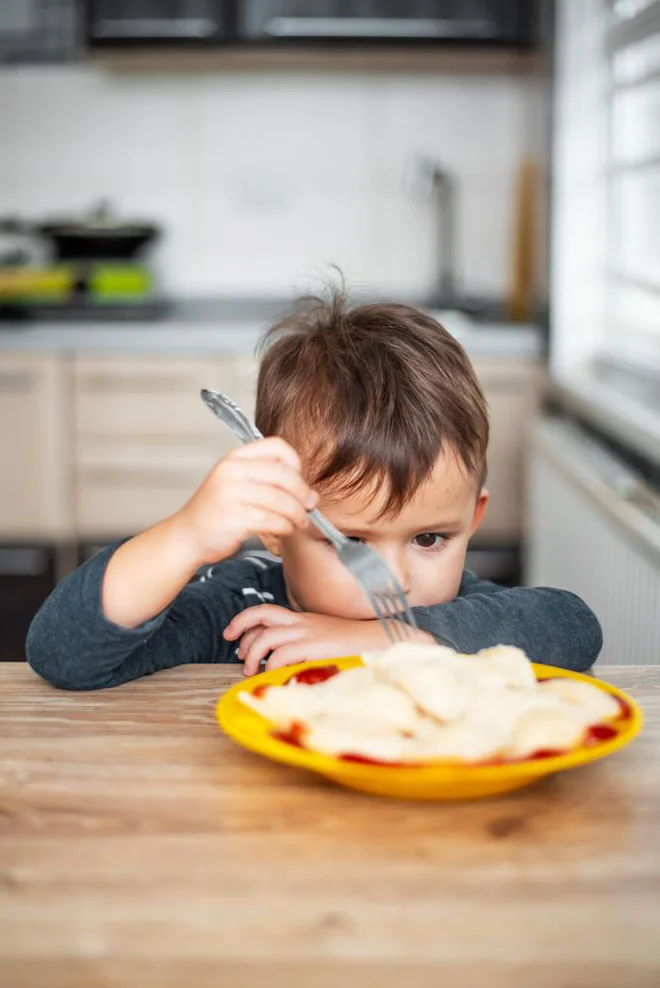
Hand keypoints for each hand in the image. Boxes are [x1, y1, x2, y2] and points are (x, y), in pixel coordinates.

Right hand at [173, 438, 316, 565]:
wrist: (187, 536)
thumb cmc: (216, 512)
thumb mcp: (237, 486)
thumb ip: (271, 484)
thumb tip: (312, 495)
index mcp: (235, 458)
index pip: (277, 446)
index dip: (296, 463)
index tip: (299, 481)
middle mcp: (232, 471)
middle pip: (284, 474)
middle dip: (302, 493)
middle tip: (307, 506)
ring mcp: (232, 493)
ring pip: (282, 500)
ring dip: (297, 514)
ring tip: (298, 522)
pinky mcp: (235, 517)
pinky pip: (273, 520)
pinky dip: (285, 527)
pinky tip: (284, 531)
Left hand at [223, 604, 434, 675]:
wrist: (383, 640)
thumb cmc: (357, 645)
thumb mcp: (326, 640)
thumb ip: (307, 645)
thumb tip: (287, 664)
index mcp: (303, 618)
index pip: (266, 611)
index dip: (244, 621)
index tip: (233, 635)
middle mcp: (301, 622)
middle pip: (259, 616)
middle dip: (240, 631)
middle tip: (237, 651)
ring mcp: (307, 632)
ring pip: (266, 637)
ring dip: (252, 654)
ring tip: (251, 670)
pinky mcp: (313, 646)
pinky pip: (281, 654)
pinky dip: (271, 666)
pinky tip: (273, 675)